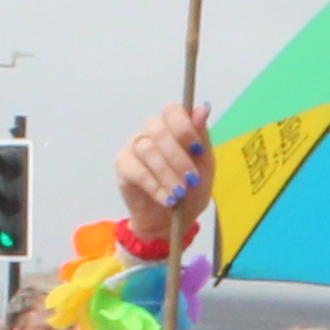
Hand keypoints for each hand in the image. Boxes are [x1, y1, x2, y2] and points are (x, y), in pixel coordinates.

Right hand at [116, 110, 211, 256]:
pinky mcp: (124, 166)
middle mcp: (152, 132)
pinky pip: (136, 170)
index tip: (197, 150)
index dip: (184, 127)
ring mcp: (135, 147)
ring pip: (147, 150)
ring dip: (167, 174)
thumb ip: (203, 137)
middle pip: (158, 129)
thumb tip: (204, 107)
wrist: (173, 221)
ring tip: (179, 194)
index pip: (172, 110)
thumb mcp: (205, 165)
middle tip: (192, 180)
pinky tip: (167, 199)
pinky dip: (155, 186)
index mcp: (173, 127)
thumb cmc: (190, 190)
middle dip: (178, 157)